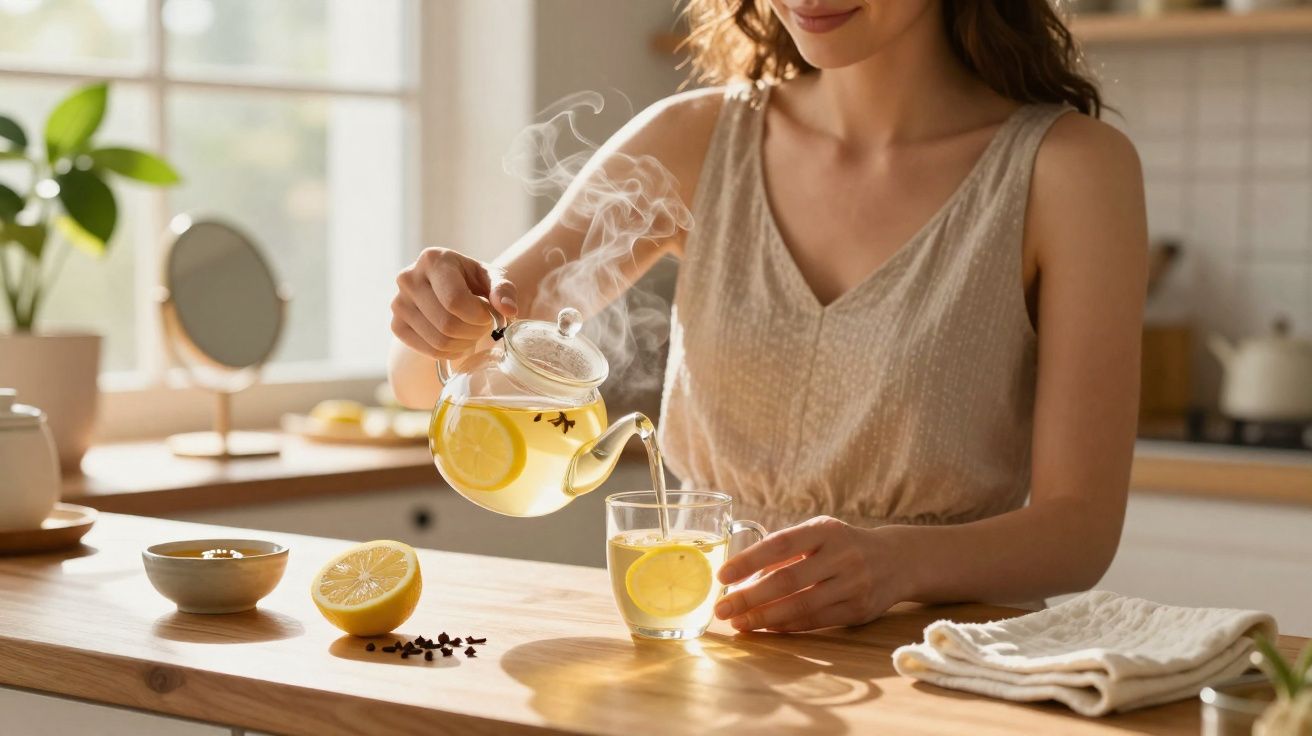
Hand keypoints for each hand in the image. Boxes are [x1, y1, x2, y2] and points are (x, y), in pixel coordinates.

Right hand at [391, 247, 518, 360]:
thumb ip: (503, 290)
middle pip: (447, 323)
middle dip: (474, 331)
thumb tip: (508, 310)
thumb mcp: (491, 278)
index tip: (488, 315)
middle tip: (483, 326)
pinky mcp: (396, 325)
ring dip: (465, 343)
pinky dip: (450, 352)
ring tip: (472, 331)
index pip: (455, 300)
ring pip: (439, 340)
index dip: (478, 316)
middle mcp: (409, 278)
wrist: (445, 290)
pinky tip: (458, 341)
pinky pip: (428, 351)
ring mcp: (399, 303)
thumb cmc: (472, 282)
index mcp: (433, 259)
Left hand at [713, 516, 898, 632]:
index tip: (722, 575)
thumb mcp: (819, 534)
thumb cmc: (842, 545)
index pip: (780, 544)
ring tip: (739, 623)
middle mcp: (842, 556)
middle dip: (750, 597)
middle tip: (722, 609)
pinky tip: (766, 628)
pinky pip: (815, 621)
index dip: (749, 561)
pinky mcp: (858, 610)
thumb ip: (785, 551)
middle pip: (788, 580)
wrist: (898, 560)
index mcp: (825, 530)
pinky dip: (787, 626)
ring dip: (765, 618)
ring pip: (801, 606)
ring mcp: (853, 585)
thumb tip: (742, 578)